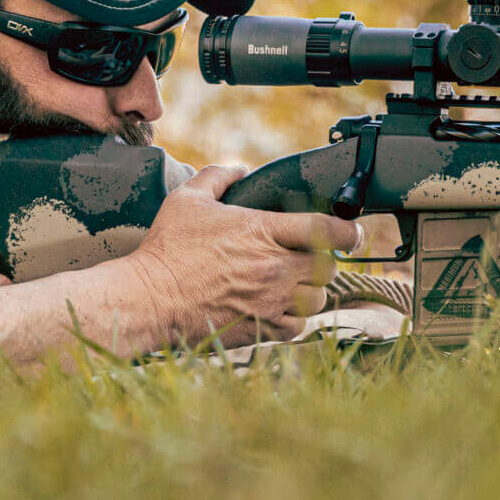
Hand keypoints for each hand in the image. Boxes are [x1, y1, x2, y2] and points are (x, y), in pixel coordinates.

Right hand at [125, 164, 362, 346]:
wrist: (148, 300)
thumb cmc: (167, 249)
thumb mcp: (188, 199)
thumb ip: (218, 177)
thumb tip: (240, 169)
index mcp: (264, 231)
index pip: (326, 229)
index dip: (348, 232)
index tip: (351, 234)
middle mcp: (275, 267)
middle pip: (328, 267)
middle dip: (322, 262)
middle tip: (306, 260)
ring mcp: (271, 301)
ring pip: (318, 300)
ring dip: (310, 292)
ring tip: (292, 285)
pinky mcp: (262, 330)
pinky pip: (298, 327)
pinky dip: (294, 319)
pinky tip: (278, 308)